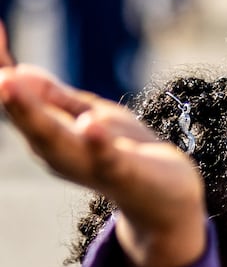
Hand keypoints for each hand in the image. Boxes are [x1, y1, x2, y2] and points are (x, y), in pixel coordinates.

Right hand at [0, 24, 204, 266]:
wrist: (170, 202)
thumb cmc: (127, 154)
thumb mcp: (89, 116)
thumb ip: (55, 99)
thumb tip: (14, 71)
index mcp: (49, 136)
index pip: (19, 97)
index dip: (2, 64)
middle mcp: (61, 152)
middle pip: (28, 122)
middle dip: (9, 97)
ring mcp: (92, 164)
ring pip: (57, 141)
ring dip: (34, 115)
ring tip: (10, 82)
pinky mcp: (127, 174)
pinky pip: (110, 159)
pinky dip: (98, 143)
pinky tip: (91, 123)